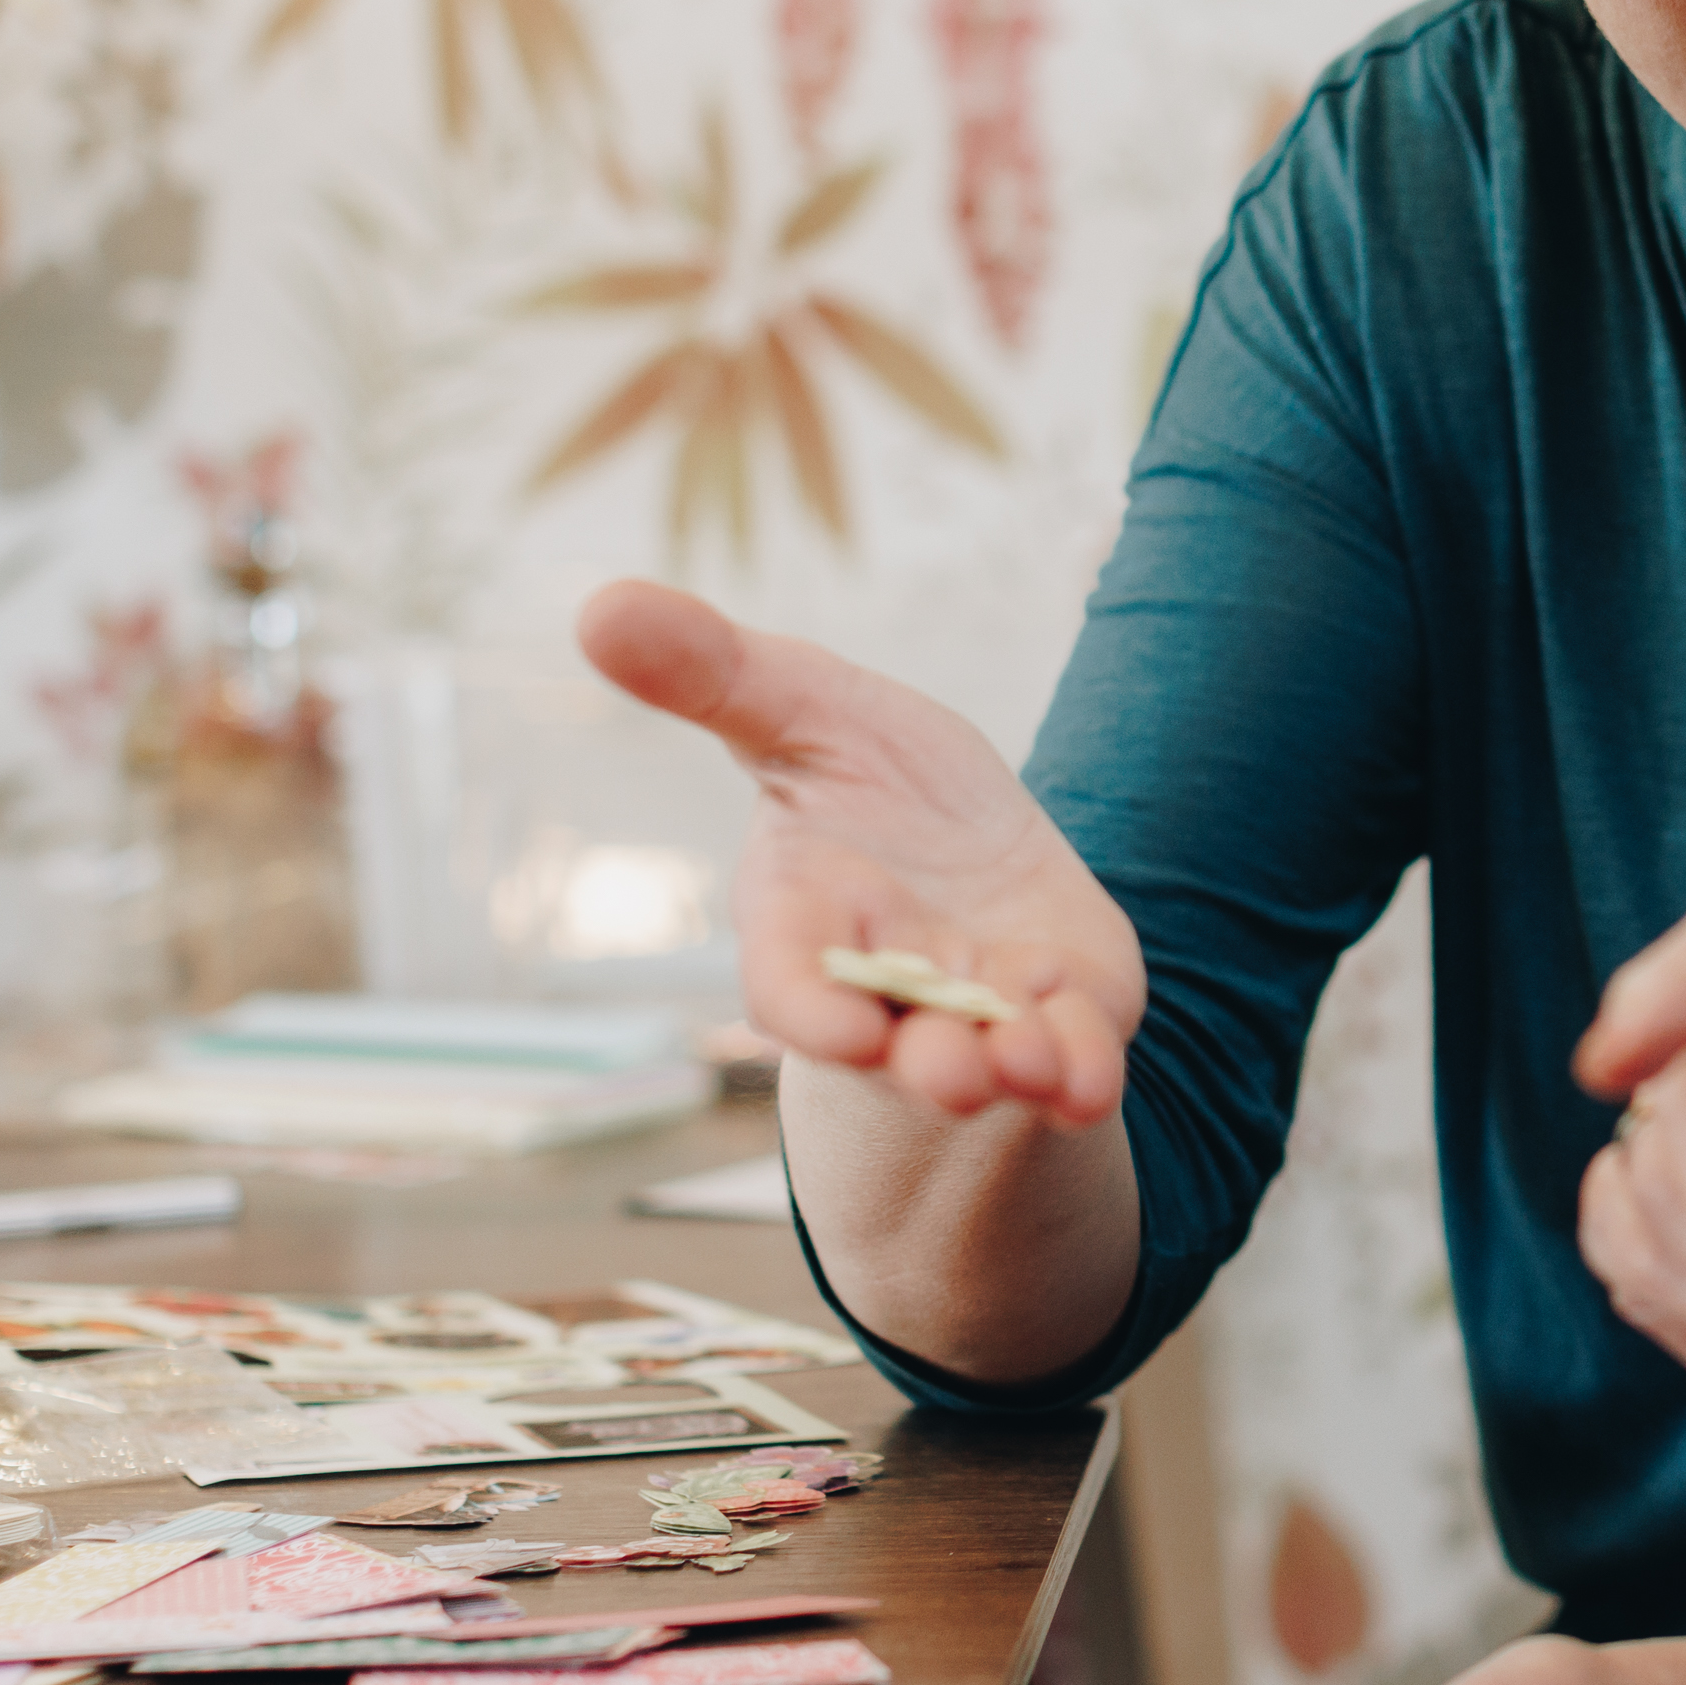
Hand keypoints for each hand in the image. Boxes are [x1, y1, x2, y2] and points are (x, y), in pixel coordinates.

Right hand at [576, 579, 1141, 1128]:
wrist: (977, 850)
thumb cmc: (872, 781)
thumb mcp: (802, 707)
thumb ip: (713, 673)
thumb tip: (596, 605)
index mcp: (808, 921)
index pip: (789, 982)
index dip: (809, 1012)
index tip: (845, 1036)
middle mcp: (890, 988)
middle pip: (895, 1043)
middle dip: (923, 1061)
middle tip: (950, 1072)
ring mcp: (977, 1018)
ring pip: (988, 1065)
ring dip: (1010, 1070)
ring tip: (1027, 1066)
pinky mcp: (1062, 1022)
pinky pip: (1073, 1062)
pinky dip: (1079, 1070)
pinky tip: (1089, 1079)